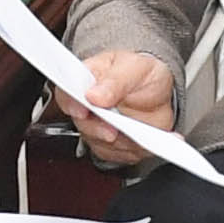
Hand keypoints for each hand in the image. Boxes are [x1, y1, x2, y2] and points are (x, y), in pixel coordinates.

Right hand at [61, 48, 178, 165]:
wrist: (157, 87)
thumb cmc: (139, 72)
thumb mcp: (134, 67)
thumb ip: (115, 81)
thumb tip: (94, 95)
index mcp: (85, 82)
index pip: (66, 94)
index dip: (72, 105)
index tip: (83, 111)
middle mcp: (88, 108)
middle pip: (83, 125)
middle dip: (100, 130)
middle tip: (114, 131)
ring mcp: (100, 128)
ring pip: (103, 145)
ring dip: (125, 141)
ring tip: (144, 130)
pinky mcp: (115, 145)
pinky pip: (122, 155)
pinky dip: (140, 149)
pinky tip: (155, 139)